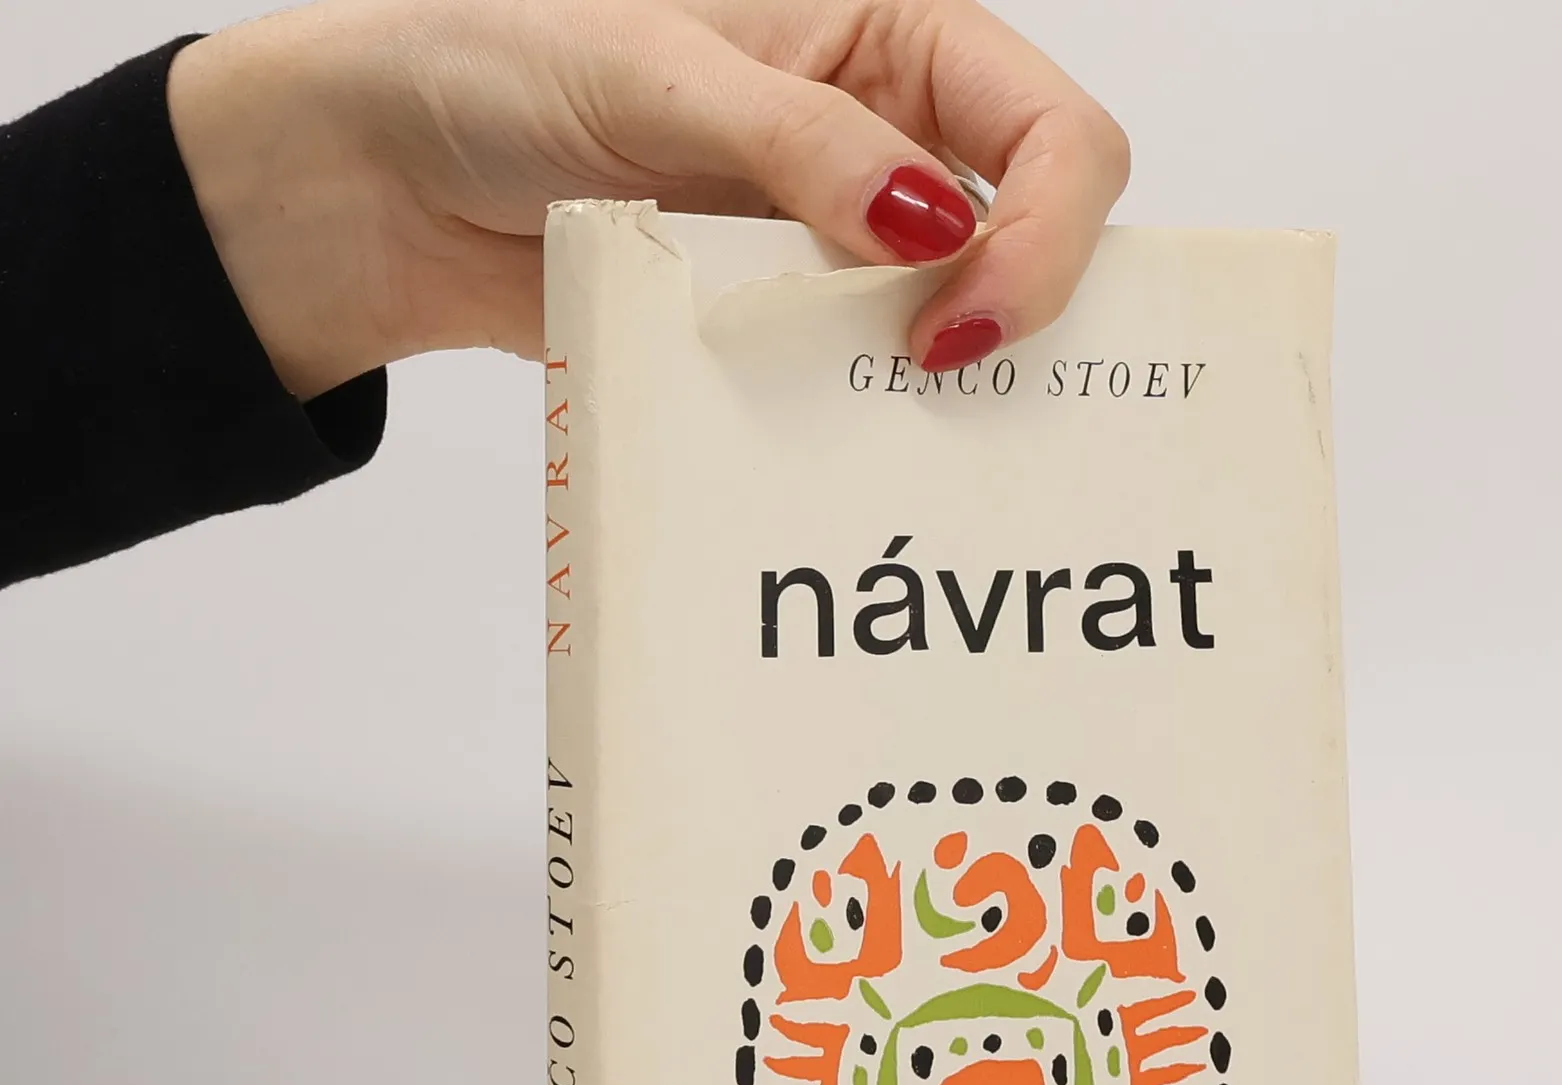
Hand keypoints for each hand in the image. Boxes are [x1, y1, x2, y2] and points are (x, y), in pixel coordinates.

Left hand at [166, 0, 1129, 400]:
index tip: (963, 319)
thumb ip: (800, 142)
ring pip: (962, 314)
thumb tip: (934, 225)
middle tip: (942, 380)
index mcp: (886, 34)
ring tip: (906, 428)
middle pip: (1035, 224)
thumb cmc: (499, 69)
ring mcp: (838, 240)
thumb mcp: (654, 76)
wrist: (392, 184)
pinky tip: (848, 443)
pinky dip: (869, 415)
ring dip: (950, 375)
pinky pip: (864, 378)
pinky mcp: (784, 325)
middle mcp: (884, 134)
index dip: (1044, 228)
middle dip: (1020, 308)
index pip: (1047, 124)